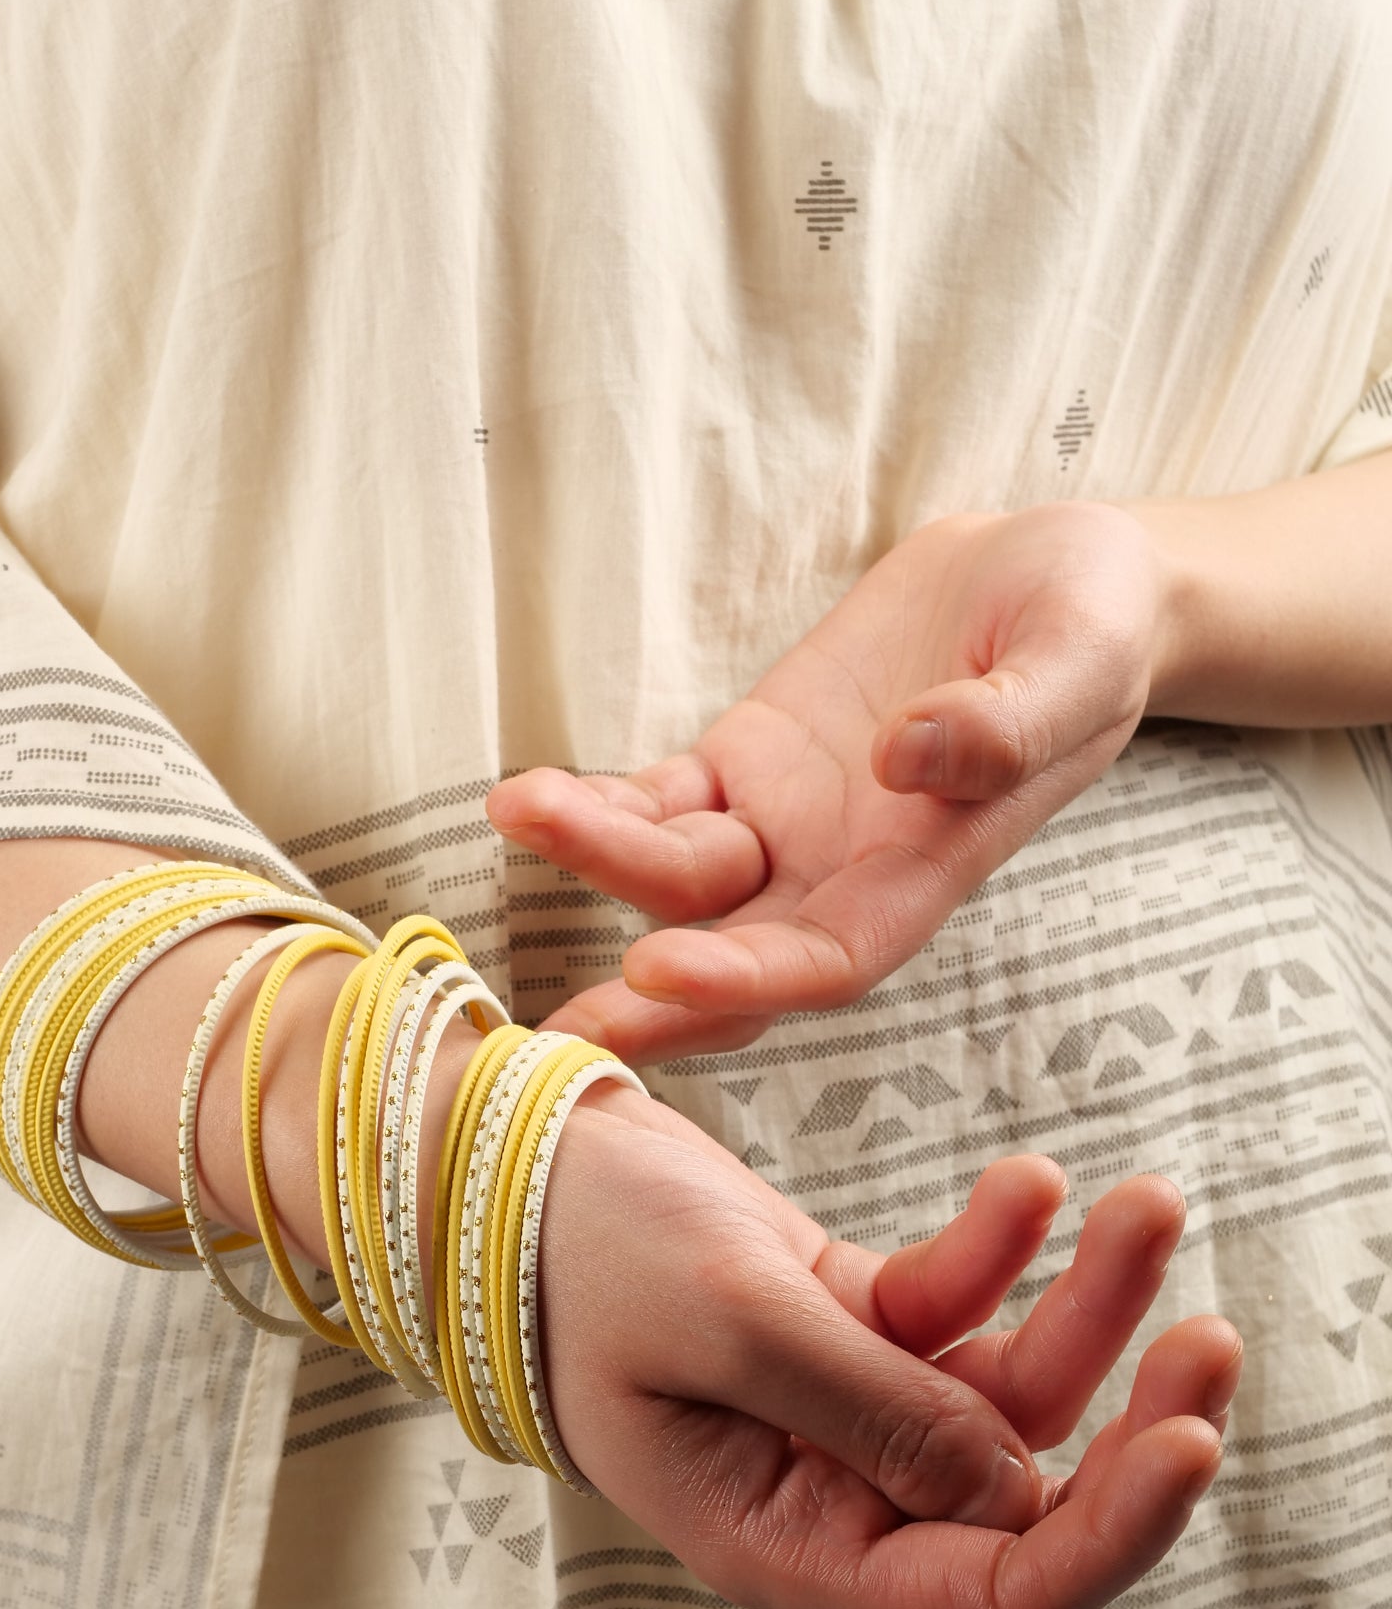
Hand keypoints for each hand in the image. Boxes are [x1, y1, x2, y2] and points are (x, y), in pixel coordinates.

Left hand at [487, 502, 1164, 1060]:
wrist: (1047, 577)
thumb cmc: (1090, 622)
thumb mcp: (1078, 655)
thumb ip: (1009, 721)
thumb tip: (909, 755)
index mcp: (926, 872)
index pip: (828, 960)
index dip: (742, 975)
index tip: (656, 969)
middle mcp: (842, 871)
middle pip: (730, 957)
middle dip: (643, 998)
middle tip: (551, 1031)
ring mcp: (783, 822)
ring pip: (675, 874)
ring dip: (596, 855)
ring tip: (519, 809)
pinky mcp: (742, 761)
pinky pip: (657, 800)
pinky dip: (598, 805)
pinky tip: (534, 797)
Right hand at [539, 1092, 1236, 1608]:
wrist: (504, 1159)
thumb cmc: (578, 1247)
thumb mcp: (729, 1318)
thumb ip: (875, 1409)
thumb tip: (1020, 1493)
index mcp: (778, 1538)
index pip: (976, 1595)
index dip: (1100, 1543)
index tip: (1189, 1442)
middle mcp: (821, 1491)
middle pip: (1016, 1499)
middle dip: (1126, 1421)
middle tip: (1208, 1338)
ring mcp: (837, 1406)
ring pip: (1004, 1389)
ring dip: (1084, 1306)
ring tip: (1137, 1200)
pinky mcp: (842, 1323)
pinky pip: (952, 1306)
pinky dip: (997, 1248)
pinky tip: (1029, 1182)